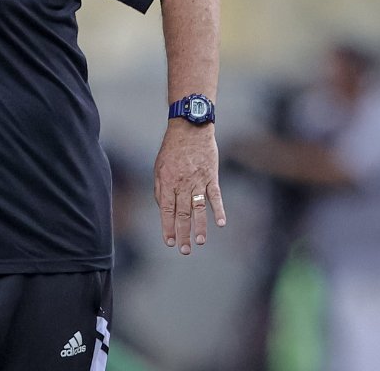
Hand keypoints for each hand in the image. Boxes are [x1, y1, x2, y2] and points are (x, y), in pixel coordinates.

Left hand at [153, 121, 225, 254]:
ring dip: (199, 226)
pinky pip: (216, 195)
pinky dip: (219, 210)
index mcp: (167, 182)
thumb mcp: (158, 167)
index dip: (167, 227)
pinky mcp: (212, 176)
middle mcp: (182, 183)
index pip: (166, 210)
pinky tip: (221, 223)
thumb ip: (160, 189)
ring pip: (198, 208)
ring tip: (199, 242)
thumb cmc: (172, 149)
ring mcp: (198, 180)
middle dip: (182, 233)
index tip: (169, 242)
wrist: (190, 128)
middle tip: (184, 250)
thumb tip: (162, 208)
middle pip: (182, 213)